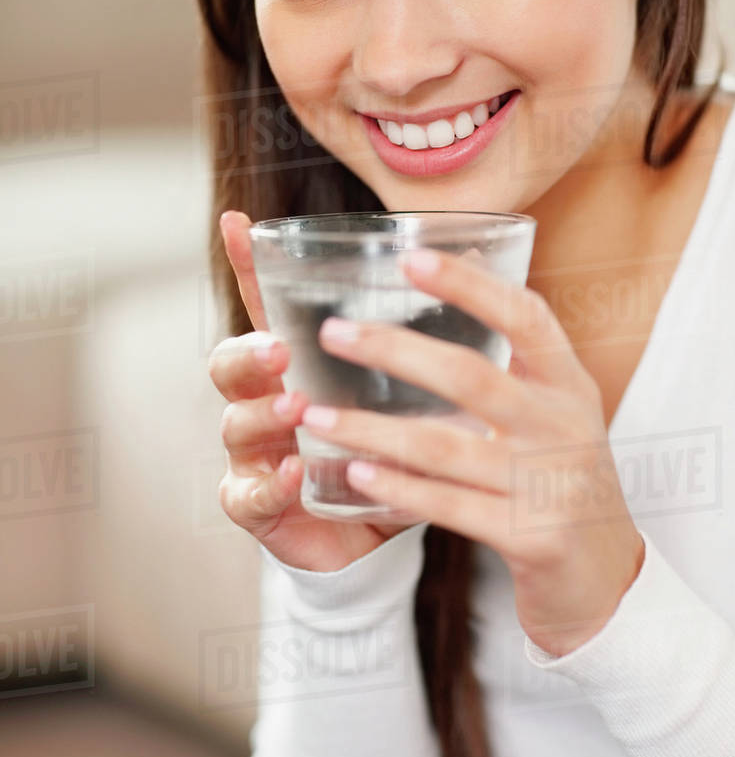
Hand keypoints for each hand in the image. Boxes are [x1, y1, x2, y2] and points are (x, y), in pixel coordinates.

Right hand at [208, 211, 420, 572]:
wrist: (379, 534)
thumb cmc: (394, 450)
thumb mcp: (410, 394)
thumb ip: (425, 345)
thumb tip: (479, 266)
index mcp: (299, 364)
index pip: (267, 308)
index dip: (247, 266)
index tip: (237, 222)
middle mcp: (267, 400)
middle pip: (232, 364)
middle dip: (250, 352)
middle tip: (281, 348)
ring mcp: (255, 454)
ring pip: (237, 424)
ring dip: (264, 414)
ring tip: (296, 408)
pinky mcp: (259, 506)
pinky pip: (249, 494)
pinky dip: (270, 483)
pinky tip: (293, 474)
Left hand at [297, 247, 644, 655]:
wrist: (606, 576)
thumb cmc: (563, 476)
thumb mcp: (557, 407)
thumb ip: (516, 351)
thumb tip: (465, 255)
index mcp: (570, 383)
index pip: (525, 317)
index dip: (470, 284)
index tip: (411, 257)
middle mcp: (563, 426)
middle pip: (472, 375)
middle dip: (395, 351)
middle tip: (334, 333)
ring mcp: (549, 484)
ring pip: (446, 447)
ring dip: (372, 429)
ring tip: (314, 415)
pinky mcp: (530, 537)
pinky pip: (449, 507)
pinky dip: (399, 488)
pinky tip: (355, 474)